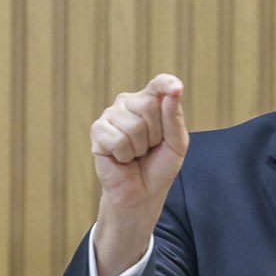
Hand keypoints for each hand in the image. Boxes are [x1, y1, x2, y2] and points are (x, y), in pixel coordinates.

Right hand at [90, 74, 188, 275]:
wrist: (141, 192)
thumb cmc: (159, 165)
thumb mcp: (176, 144)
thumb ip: (175, 118)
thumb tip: (174, 92)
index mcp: (151, 102)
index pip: (159, 84)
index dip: (166, 83)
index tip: (177, 88)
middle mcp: (128, 102)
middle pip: (148, 105)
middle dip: (155, 134)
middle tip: (150, 147)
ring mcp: (111, 115)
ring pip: (133, 125)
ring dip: (139, 147)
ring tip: (135, 153)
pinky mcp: (97, 131)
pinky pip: (116, 139)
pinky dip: (124, 155)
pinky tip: (121, 157)